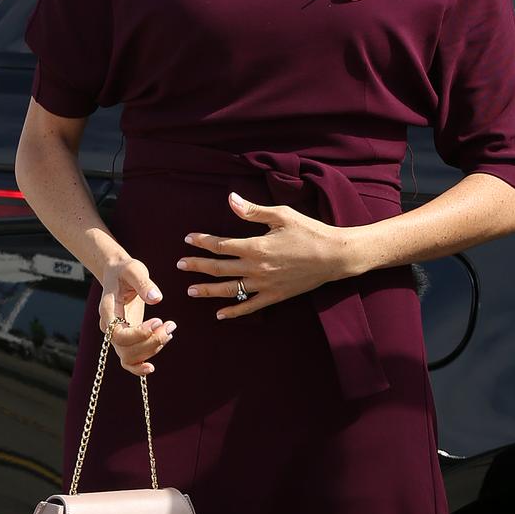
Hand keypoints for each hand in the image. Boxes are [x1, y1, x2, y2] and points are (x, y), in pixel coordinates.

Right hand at [99, 255, 175, 375]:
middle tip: (171, 325)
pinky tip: (151, 367)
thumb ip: (144, 283)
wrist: (117, 273)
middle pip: (124, 348)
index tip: (158, 320)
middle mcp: (108, 326)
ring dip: (151, 349)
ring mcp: (116, 334)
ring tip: (169, 331)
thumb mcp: (134, 269)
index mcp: (107, 309)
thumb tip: (157, 298)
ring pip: (128, 356)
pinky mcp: (125, 338)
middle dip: (151, 341)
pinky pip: (128, 360)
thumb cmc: (125, 270)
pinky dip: (138, 367)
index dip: (138, 333)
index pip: (117, 333)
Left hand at [175, 191, 347, 318]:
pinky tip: (220, 314)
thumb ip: (253, 211)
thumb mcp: (281, 215)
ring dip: (208, 290)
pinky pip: (249, 307)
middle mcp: (256, 268)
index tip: (188, 239)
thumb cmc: (309, 231)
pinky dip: (233, 311)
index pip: (221, 245)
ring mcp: (264, 285)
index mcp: (256, 246)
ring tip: (191, 290)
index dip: (202, 242)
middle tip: (180, 264)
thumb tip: (230, 199)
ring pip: (229, 289)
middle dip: (197, 266)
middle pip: (219, 268)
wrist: (334, 256)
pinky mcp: (275, 296)